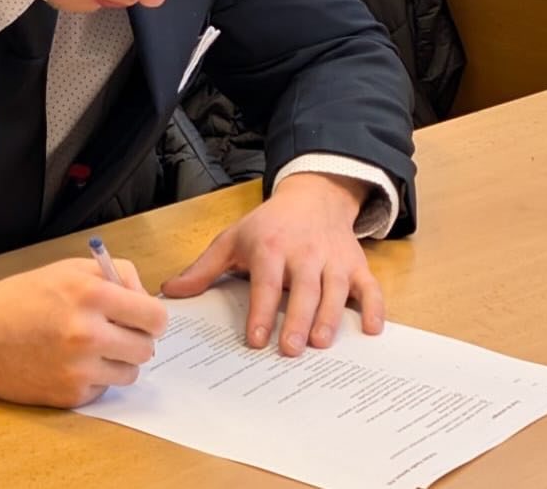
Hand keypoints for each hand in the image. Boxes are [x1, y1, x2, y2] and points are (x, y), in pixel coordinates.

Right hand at [0, 257, 167, 407]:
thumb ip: (115, 275)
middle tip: (116, 333)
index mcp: (91, 296)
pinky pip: (103, 390)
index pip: (154, 316)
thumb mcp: (68, 269)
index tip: (144, 318)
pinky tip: (69, 363)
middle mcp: (88, 334)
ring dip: (118, 362)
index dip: (152, 317)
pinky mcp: (69, 396)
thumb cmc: (21, 298)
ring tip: (91, 349)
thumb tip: (144, 298)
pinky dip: (94, 379)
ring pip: (130, 373)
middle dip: (136, 339)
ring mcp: (79, 369)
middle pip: (147, 348)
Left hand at [161, 172, 382, 355]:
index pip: (266, 282)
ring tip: (321, 344)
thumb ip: (204, 269)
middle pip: (304, 289)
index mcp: (271, 247)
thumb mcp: (232, 239)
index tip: (257, 339)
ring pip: (336, 290)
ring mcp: (333, 259)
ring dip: (331, 317)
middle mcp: (304, 252)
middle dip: (297, 320)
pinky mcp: (357, 264)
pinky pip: (370, 287)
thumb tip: (170, 292)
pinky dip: (375, 307)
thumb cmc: (269, 225)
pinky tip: (373, 329)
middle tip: (290, 350)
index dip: (262, 311)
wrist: (314, 196)